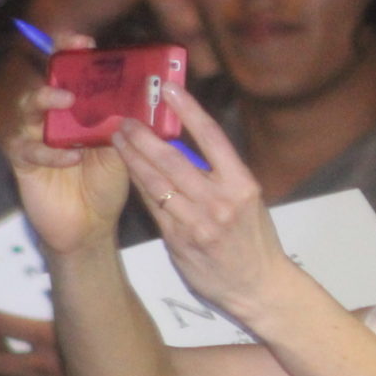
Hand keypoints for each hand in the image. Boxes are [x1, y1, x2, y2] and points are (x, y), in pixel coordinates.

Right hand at [6, 37, 133, 255]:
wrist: (91, 224)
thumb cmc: (106, 181)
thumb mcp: (123, 149)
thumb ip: (126, 123)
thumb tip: (144, 95)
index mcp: (76, 107)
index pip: (66, 68)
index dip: (69, 49)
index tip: (84, 40)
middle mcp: (51, 117)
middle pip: (42, 81)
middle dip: (54, 68)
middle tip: (71, 59)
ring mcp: (33, 138)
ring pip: (26, 110)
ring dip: (45, 101)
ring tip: (66, 100)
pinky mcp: (23, 163)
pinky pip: (28, 151)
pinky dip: (50, 152)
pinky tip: (72, 157)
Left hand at [111, 81, 295, 321]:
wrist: (258, 286)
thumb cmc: (254, 240)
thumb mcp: (249, 201)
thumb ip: (221, 176)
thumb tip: (186, 147)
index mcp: (242, 184)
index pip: (212, 137)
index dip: (189, 110)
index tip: (169, 89)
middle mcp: (220, 201)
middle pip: (174, 158)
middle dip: (145, 136)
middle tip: (126, 118)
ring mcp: (197, 222)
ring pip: (156, 182)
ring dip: (133, 158)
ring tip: (117, 139)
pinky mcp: (178, 240)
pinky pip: (153, 207)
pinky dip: (138, 186)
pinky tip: (127, 171)